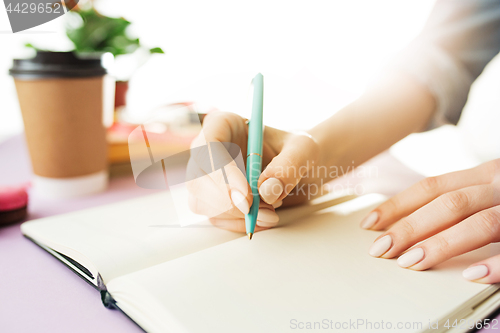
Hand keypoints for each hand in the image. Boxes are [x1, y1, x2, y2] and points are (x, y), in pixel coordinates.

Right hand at [187, 111, 319, 231]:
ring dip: (234, 214)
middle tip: (256, 209)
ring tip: (269, 211)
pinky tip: (262, 218)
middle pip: (197, 178)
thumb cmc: (300, 150)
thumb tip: (266, 190)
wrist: (306, 169)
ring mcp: (209, 177)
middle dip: (227, 201)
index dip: (221, 171)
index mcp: (225, 125)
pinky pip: (215, 217)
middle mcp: (210, 151)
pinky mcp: (216, 199)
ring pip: (201, 201)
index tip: (246, 194)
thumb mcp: (304, 150)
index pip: (207, 145)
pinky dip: (238, 223)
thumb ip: (289, 165)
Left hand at [360, 159, 499, 282]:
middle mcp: (498, 186)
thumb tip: (410, 224)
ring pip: (479, 223)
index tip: (369, 223)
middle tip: (381, 248)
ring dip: (441, 244)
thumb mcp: (489, 190)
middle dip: (410, 227)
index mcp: (483, 176)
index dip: (397, 205)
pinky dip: (495, 264)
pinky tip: (472, 275)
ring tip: (412, 262)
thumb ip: (459, 201)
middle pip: (449, 204)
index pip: (431, 187)